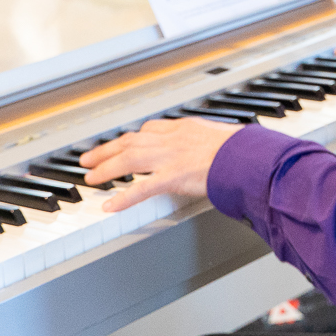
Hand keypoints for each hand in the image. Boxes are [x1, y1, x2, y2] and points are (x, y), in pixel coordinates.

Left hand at [81, 116, 241, 212]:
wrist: (247, 156)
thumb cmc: (241, 149)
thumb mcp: (221, 136)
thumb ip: (209, 141)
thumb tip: (213, 145)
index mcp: (183, 128)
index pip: (149, 129)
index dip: (131, 137)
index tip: (121, 141)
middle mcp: (171, 139)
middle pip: (130, 142)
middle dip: (107, 149)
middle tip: (88, 158)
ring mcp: (170, 158)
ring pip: (129, 160)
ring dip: (106, 168)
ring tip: (91, 177)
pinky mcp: (173, 177)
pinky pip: (142, 189)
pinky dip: (123, 198)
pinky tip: (110, 206)